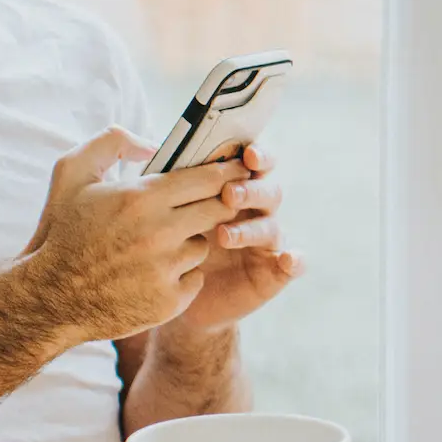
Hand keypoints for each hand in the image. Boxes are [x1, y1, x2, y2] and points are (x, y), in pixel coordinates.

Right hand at [19, 129, 249, 342]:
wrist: (49, 297)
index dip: (229, 172)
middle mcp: (160, 232)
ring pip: (204, 245)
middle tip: (214, 202)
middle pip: (219, 209)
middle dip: (220, 204)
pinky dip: (181, 275)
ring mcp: (166, 269)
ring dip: (191, 242)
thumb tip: (153, 144)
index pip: (208, 179)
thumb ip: (112, 142)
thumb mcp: (72, 173)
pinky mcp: (169, 301)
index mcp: (141, 198)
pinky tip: (154, 273)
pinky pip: (195, 278)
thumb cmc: (63, 231)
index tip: (241, 168)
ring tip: (159, 245)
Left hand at [168, 141, 300, 334]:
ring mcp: (264, 242)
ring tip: (225, 236)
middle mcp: (254, 212)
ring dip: (253, 228)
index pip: (252, 165)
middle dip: (251, 191)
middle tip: (229, 195)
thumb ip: (162, 182)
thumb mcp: (159, 212)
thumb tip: (147, 146)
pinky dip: (294, 260)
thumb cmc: (164, 246)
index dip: (257, 156)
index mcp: (232, 190)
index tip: (247, 154)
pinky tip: (287, 260)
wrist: (167, 295)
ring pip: (272, 227)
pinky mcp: (271, 272)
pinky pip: (292, 265)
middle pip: (267, 191)